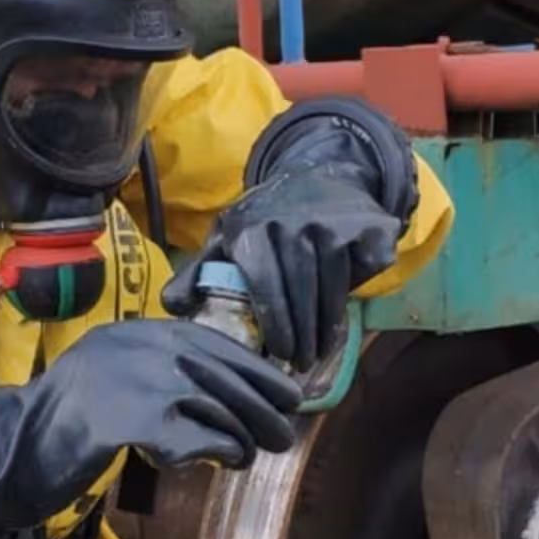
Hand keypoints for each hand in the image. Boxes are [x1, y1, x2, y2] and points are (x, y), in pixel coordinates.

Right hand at [0, 320, 300, 538]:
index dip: (253, 369)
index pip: (210, 342)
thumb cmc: (64, 424)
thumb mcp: (112, 377)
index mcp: (133, 332)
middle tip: (284, 433)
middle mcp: (136, 345)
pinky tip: (219, 461)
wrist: (11, 453)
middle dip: (261, 405)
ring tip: (247, 455)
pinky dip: (216, 451)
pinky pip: (197, 437)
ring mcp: (133, 379)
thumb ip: (158, 373)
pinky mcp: (130, 419)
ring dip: (242, 435)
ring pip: (217, 406)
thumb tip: (228, 392)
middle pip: (221, 374)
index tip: (284, 391)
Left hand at [163, 162, 401, 371]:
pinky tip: (344, 303)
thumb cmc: (265, 218)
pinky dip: (360, 285)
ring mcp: (332, 222)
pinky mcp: (368, 224)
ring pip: (333, 286)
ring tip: (319, 350)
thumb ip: (198, 273)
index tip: (278, 353)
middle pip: (301, 292)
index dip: (274, 323)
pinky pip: (366, 267)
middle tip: (301, 364)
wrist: (318, 174)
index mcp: (251, 230)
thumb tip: (171, 307)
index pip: (264, 286)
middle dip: (302, 335)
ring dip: (327, 324)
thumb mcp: (226, 237)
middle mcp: (291, 223)